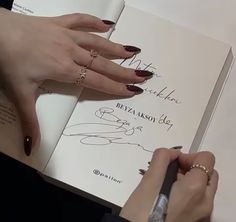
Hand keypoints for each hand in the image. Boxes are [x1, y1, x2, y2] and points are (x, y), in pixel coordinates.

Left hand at [0, 8, 151, 154]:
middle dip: (125, 71)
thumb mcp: (20, 93)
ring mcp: (66, 35)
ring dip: (116, 48)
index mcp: (64, 69)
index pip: (97, 81)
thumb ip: (30, 121)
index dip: (116, 87)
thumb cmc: (7, 61)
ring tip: (134, 52)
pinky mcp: (58, 24)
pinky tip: (108, 25)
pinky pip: (80, 20)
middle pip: (103, 63)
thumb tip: (33, 147)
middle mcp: (70, 51)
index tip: (134, 91)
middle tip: (144, 74)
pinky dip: (94, 22)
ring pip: (97, 42)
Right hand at [120, 148, 217, 221]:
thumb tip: (172, 153)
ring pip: (204, 186)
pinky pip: (199, 199)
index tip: (172, 162)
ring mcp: (202, 214)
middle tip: (170, 171)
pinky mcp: (197, 220)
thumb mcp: (149, 180)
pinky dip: (188, 191)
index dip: (188, 155)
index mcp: (195, 189)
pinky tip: (169, 195)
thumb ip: (162, 158)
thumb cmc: (143, 213)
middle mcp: (205, 202)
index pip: (206, 158)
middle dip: (191, 167)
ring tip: (166, 184)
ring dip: (189, 179)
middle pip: (209, 172)